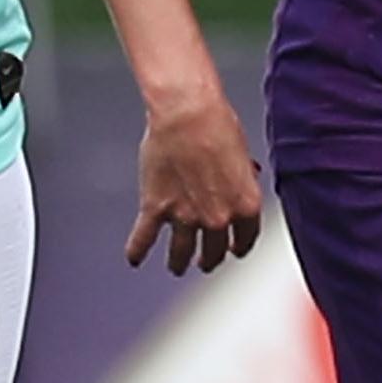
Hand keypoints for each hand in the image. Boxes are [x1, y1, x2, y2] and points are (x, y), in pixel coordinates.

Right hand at [129, 86, 263, 274]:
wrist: (188, 116)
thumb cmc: (218, 126)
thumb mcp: (243, 157)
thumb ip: (241, 179)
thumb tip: (243, 181)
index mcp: (246, 204)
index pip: (246, 238)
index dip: (239, 247)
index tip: (235, 250)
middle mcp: (218, 217)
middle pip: (214, 251)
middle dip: (210, 259)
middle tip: (205, 261)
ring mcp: (185, 216)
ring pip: (180, 254)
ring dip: (179, 263)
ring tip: (177, 267)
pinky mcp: (155, 209)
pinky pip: (144, 239)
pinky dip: (137, 251)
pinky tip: (135, 259)